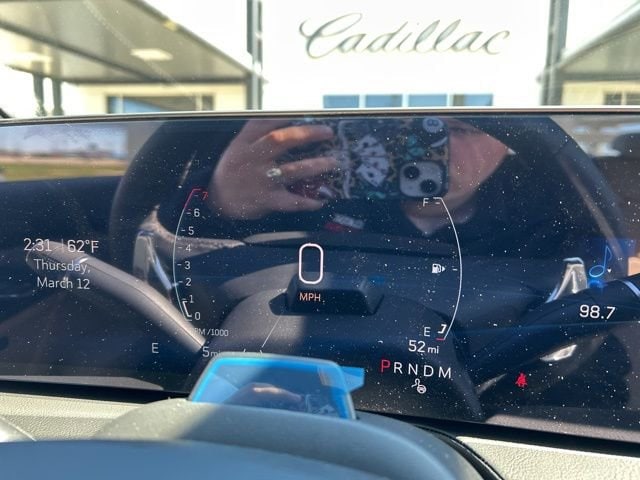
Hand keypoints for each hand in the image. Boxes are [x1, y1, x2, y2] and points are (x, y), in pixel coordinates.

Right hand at [208, 119, 337, 219]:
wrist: (216, 200)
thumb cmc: (234, 170)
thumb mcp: (238, 146)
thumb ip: (258, 134)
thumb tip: (288, 118)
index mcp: (245, 143)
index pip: (264, 122)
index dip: (285, 115)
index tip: (305, 111)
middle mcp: (253, 158)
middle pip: (281, 141)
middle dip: (307, 134)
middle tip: (327, 132)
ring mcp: (260, 180)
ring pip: (291, 170)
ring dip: (315, 166)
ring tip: (332, 162)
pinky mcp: (265, 200)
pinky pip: (290, 201)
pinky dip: (307, 202)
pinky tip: (321, 200)